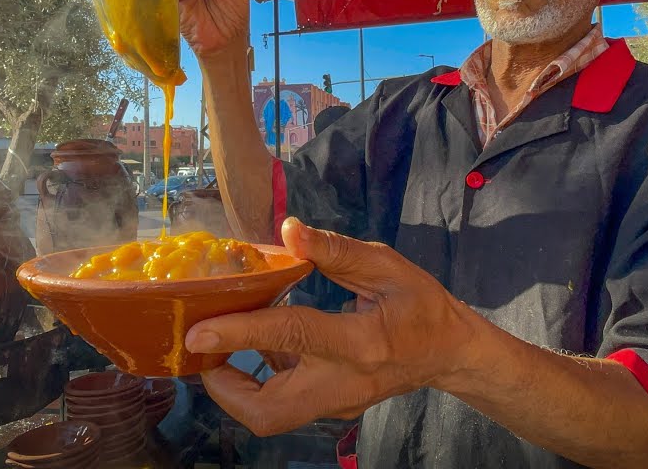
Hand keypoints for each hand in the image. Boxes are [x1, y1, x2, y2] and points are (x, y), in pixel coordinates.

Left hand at [184, 218, 479, 435]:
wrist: (450, 353)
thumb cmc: (420, 304)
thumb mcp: (386, 266)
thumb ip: (336, 251)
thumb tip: (289, 231)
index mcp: (360, 342)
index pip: (291, 337)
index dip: (240, 333)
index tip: (197, 330)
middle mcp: (344, 383)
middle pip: (269, 411)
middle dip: (223, 387)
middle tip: (204, 347)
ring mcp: (337, 403)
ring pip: (271, 417)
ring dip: (236, 387)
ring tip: (223, 342)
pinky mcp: (332, 408)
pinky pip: (283, 405)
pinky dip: (260, 381)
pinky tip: (263, 345)